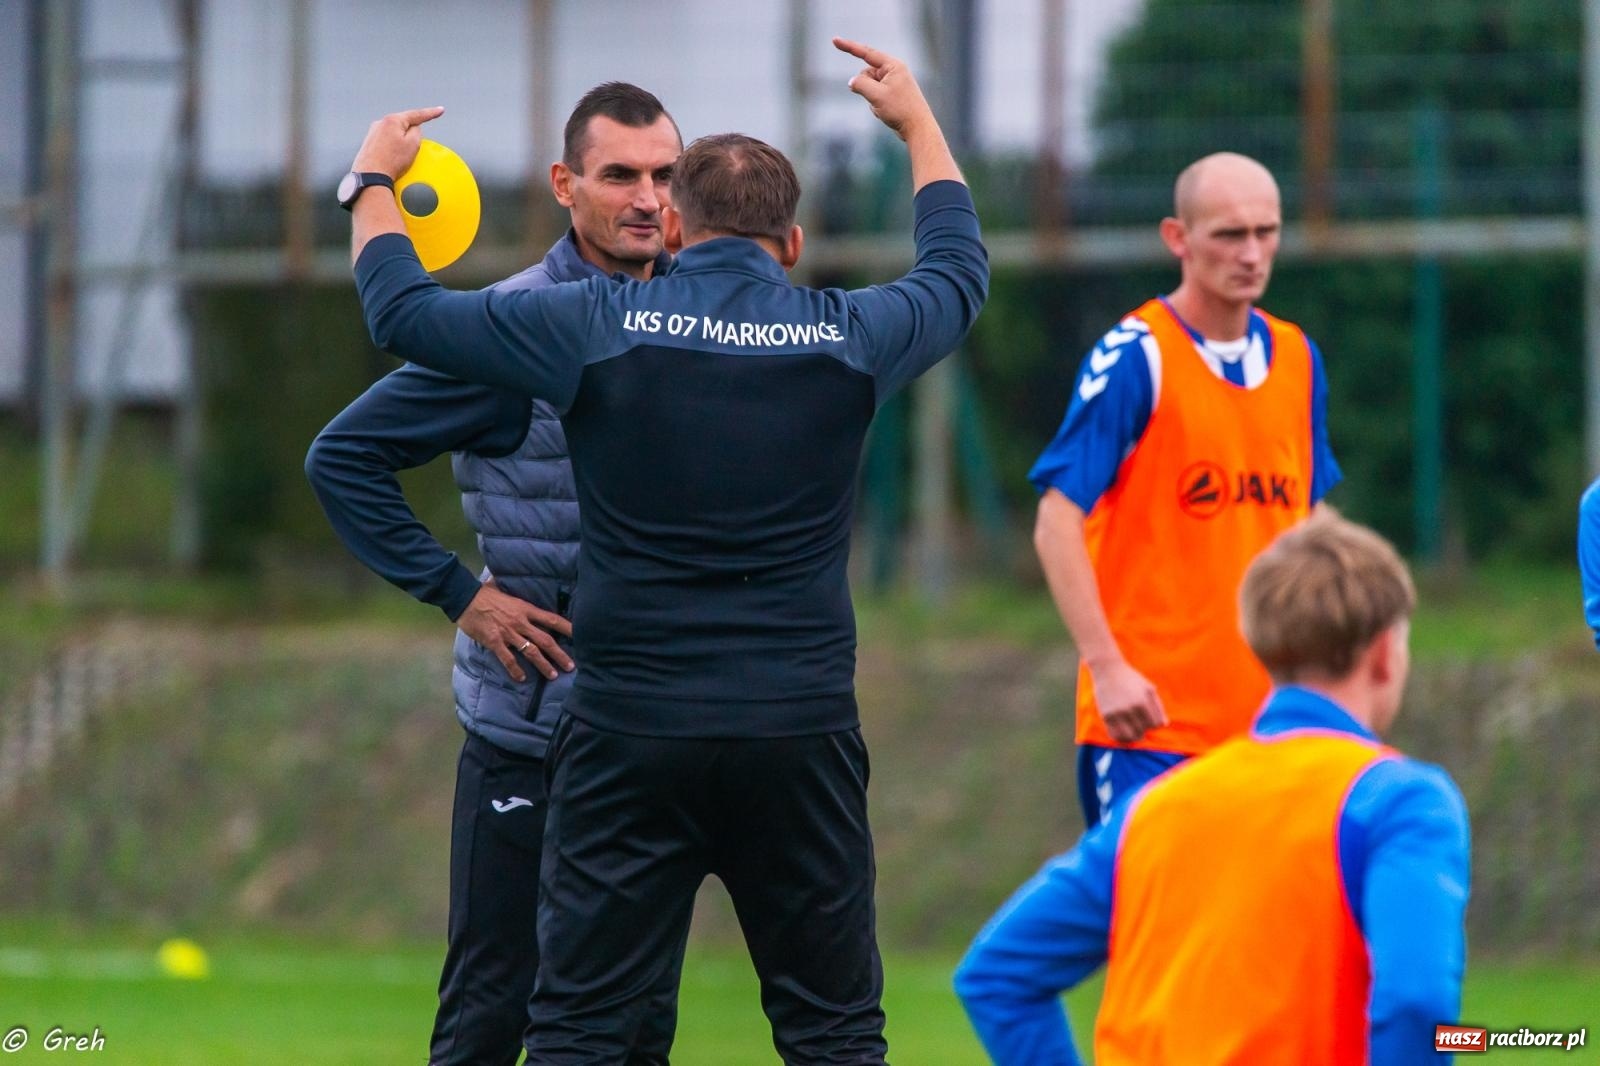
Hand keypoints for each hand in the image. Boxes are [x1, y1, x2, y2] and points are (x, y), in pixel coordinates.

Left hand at [351, 106, 443, 179]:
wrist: (371, 177)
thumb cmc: (391, 162)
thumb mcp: (413, 145)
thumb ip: (417, 131)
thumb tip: (414, 128)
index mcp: (392, 120)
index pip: (416, 114)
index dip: (430, 113)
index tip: (440, 110)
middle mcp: (380, 123)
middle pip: (404, 125)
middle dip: (411, 134)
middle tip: (412, 150)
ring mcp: (372, 133)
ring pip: (394, 134)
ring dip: (400, 144)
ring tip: (399, 160)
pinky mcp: (368, 143)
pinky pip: (386, 143)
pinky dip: (391, 151)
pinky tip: (391, 161)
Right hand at [456, 581, 573, 682]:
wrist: (464, 598)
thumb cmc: (484, 593)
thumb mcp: (506, 589)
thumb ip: (515, 589)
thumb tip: (518, 582)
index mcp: (525, 608)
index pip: (551, 619)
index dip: (567, 627)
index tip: (580, 635)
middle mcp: (520, 622)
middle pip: (546, 640)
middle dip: (559, 654)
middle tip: (570, 666)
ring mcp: (508, 633)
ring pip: (531, 652)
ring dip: (543, 665)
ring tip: (552, 675)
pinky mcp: (494, 642)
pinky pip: (507, 659)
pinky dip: (515, 670)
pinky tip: (522, 678)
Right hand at [832, 38, 933, 140]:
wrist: (918, 129)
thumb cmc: (900, 110)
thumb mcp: (876, 95)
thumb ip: (860, 84)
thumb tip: (852, 81)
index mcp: (893, 66)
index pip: (867, 53)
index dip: (849, 47)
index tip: (835, 40)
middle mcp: (894, 71)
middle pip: (866, 74)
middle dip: (865, 88)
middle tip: (878, 100)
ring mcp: (894, 83)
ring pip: (869, 88)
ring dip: (871, 99)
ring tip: (887, 108)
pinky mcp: (893, 95)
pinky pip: (875, 97)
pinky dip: (876, 105)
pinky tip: (888, 113)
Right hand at [1089, 658, 1166, 743]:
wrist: (1107, 669)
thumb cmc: (1131, 678)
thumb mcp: (1149, 688)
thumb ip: (1158, 706)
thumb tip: (1164, 725)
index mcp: (1143, 702)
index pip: (1155, 725)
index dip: (1155, 723)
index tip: (1150, 717)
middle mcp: (1130, 709)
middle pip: (1143, 731)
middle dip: (1144, 729)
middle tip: (1140, 723)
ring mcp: (1117, 713)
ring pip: (1129, 737)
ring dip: (1134, 737)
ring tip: (1134, 732)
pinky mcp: (1106, 716)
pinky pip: (1115, 735)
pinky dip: (1121, 738)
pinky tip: (1123, 733)